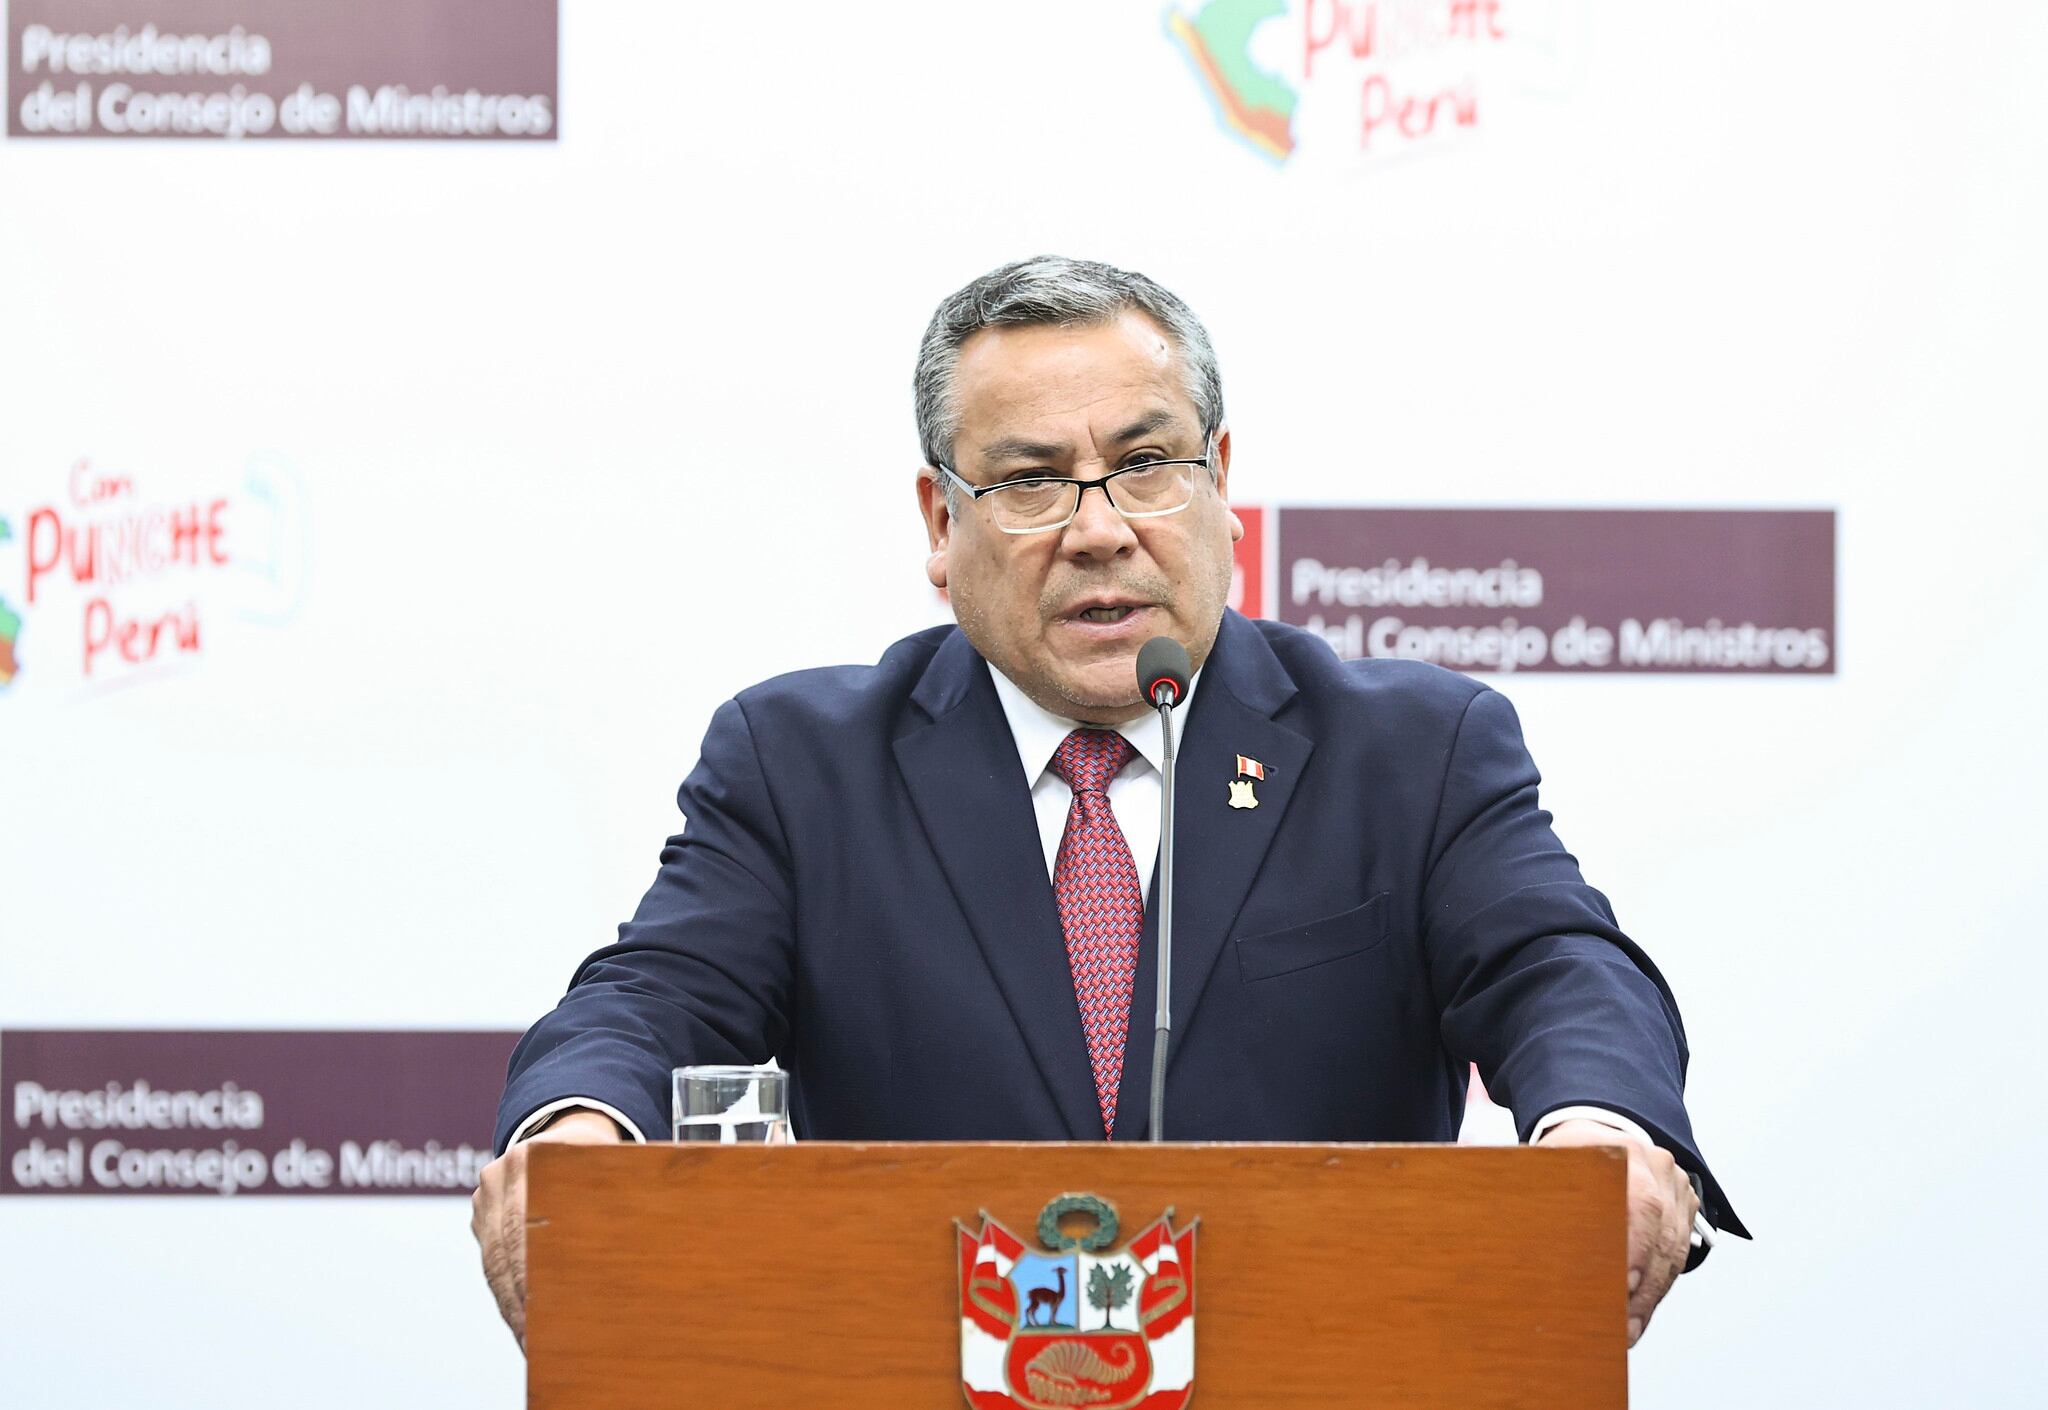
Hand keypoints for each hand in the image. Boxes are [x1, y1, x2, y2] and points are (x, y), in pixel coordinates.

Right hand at [471, 1109, 622, 1348]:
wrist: (566, 1135)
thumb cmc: (598, 1159)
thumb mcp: (609, 1165)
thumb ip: (617, 1194)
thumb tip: (640, 1236)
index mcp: (531, 1158)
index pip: (523, 1226)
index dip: (531, 1274)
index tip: (547, 1312)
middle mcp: (499, 1175)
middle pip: (504, 1250)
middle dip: (520, 1302)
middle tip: (536, 1342)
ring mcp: (485, 1196)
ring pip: (494, 1262)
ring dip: (512, 1306)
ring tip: (530, 1341)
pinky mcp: (481, 1215)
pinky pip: (491, 1262)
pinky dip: (507, 1295)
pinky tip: (523, 1323)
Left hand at [1535, 1118, 1697, 1347]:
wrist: (1598, 1129)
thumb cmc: (1566, 1153)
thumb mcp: (1549, 1160)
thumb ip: (1529, 1183)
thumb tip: (1483, 1195)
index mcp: (1625, 1154)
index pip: (1640, 1205)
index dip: (1635, 1249)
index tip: (1622, 1286)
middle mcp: (1658, 1169)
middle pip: (1660, 1237)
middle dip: (1643, 1287)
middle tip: (1621, 1326)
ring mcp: (1676, 1188)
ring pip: (1673, 1252)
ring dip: (1650, 1297)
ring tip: (1627, 1331)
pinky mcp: (1684, 1208)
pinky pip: (1678, 1256)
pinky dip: (1658, 1288)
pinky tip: (1638, 1314)